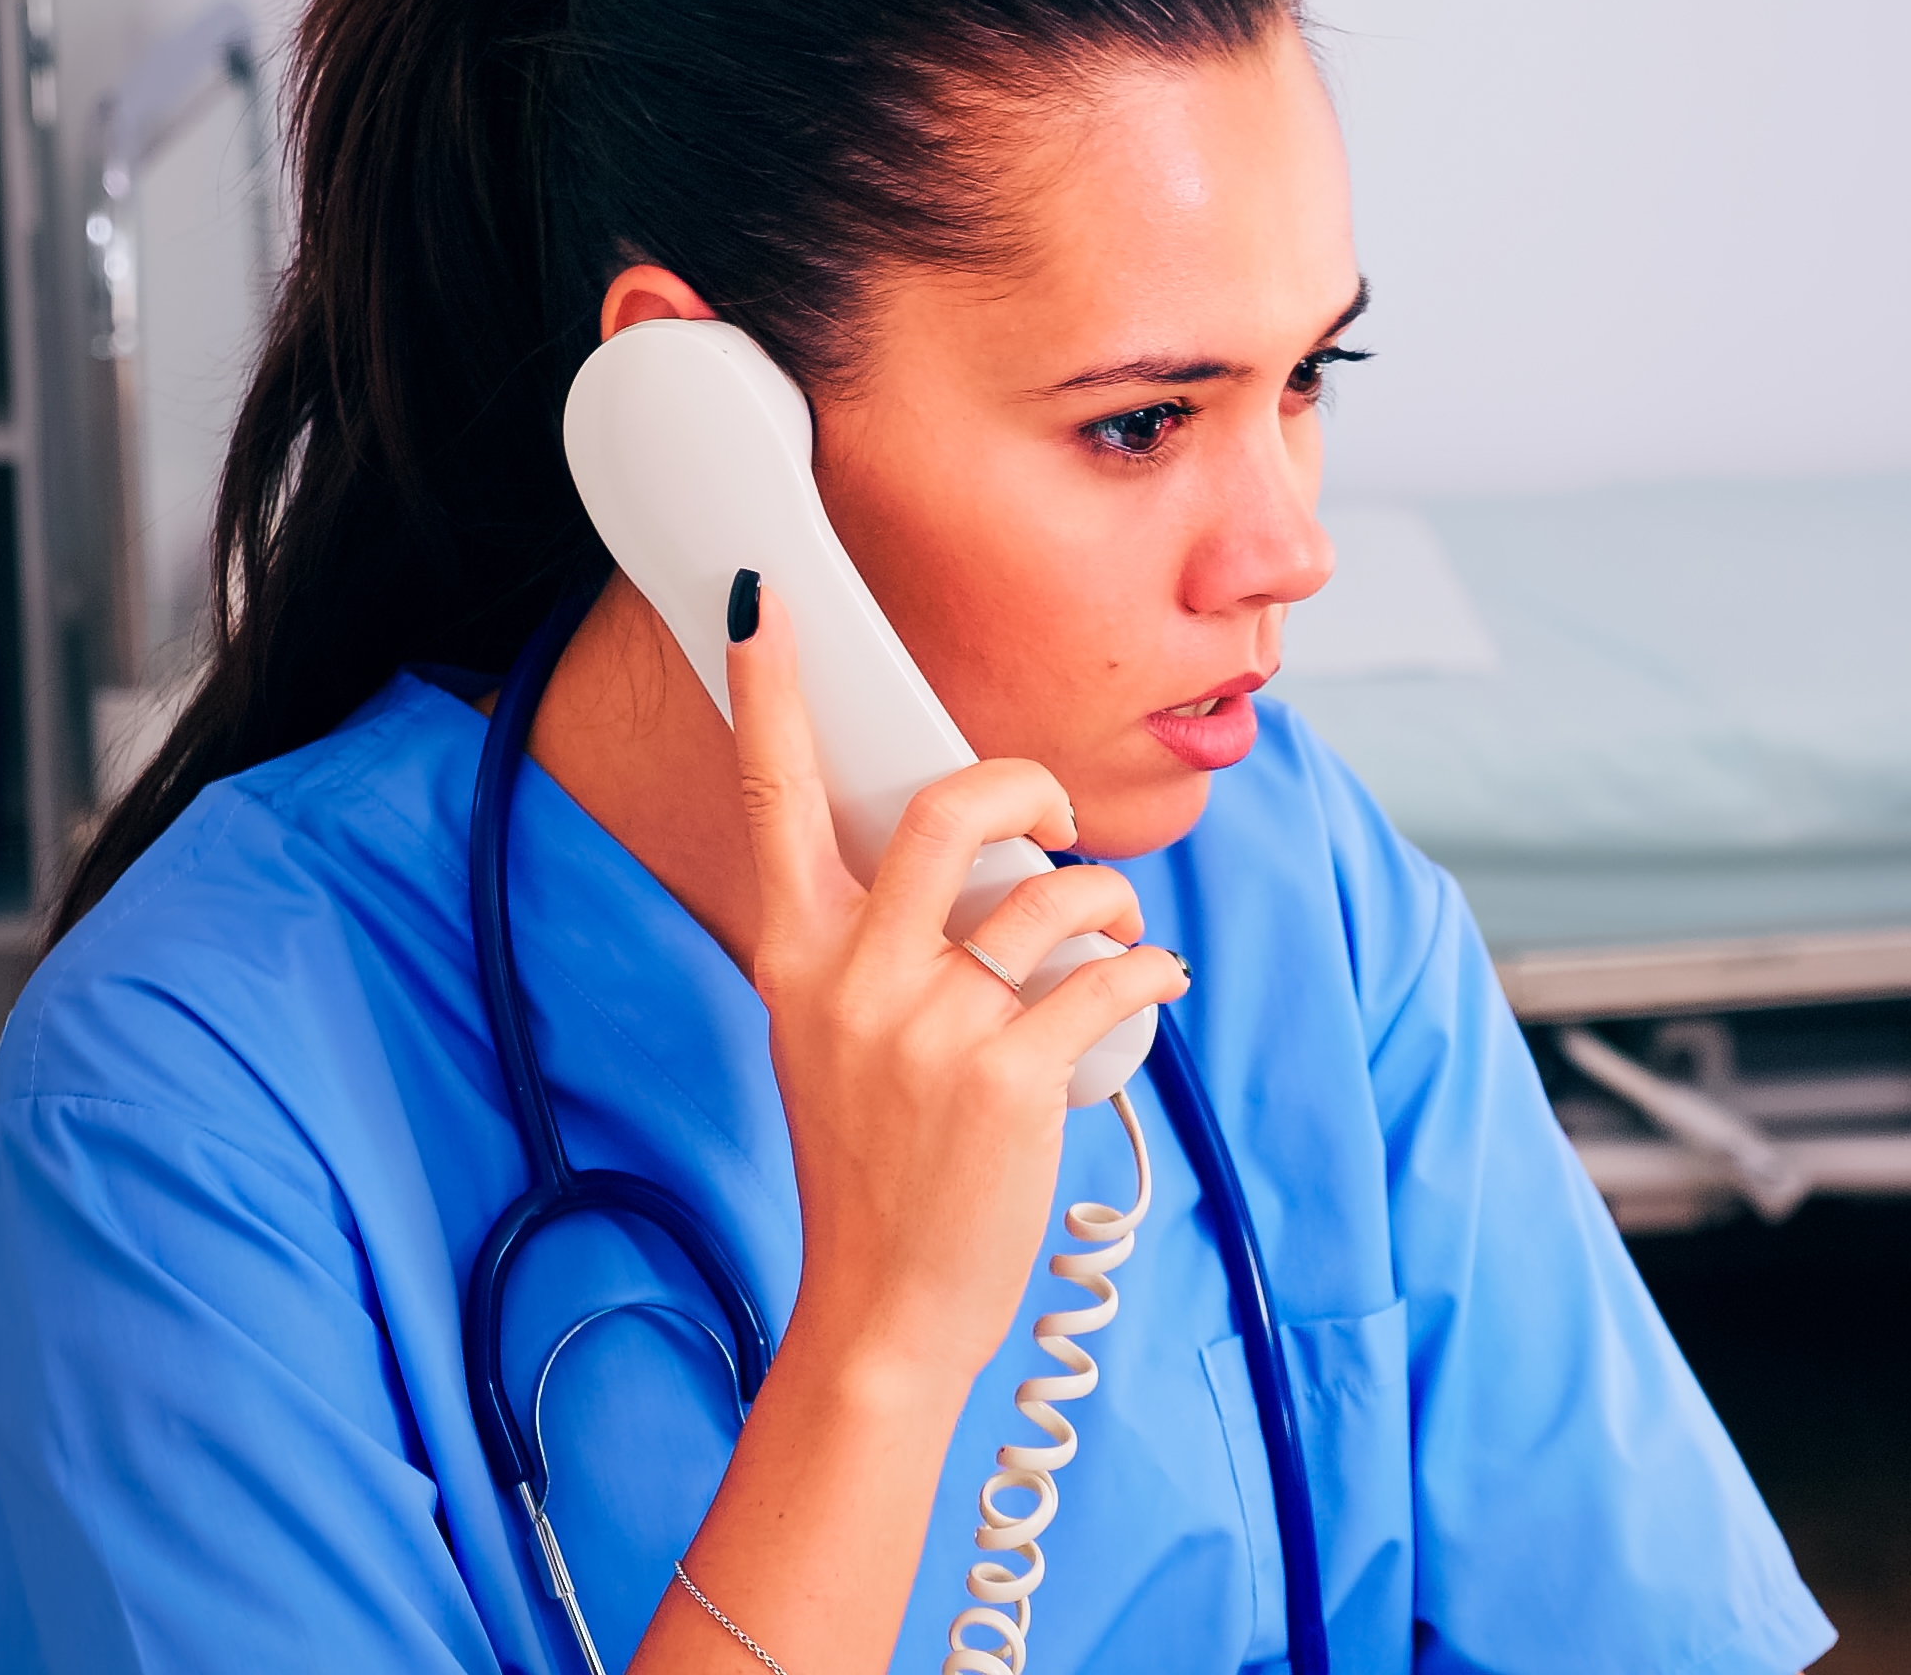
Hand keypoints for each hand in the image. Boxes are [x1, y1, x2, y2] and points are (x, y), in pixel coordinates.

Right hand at [722, 580, 1192, 1393]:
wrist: (883, 1309)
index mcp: (798, 957)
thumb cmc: (874, 1167)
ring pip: (1056, 897)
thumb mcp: (832, 1040)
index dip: (766, 690)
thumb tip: (974, 863)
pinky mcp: (1011, 1081)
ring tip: (1118, 943)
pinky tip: (1152, 992)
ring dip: (1113, 907)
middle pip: (947, 807)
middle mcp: (854, 981)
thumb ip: (874, 946)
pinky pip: (1113, 978)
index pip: (771, 796)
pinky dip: (1151, 976)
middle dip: (1024, 788)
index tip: (758, 600)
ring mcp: (929, 1031)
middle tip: (1054, 823)